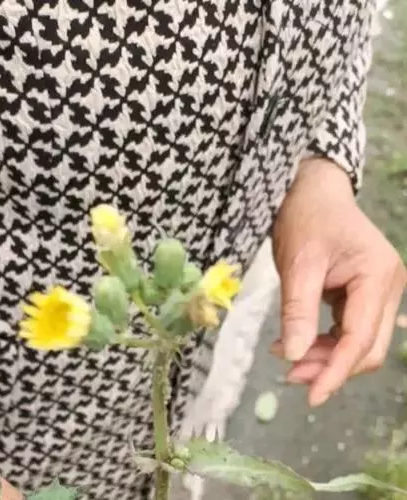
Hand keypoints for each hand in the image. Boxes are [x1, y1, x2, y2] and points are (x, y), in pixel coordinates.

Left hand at [272, 158, 405, 406]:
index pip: (361, 339)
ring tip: (286, 357)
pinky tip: (297, 343)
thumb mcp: (297, 264)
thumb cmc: (305, 219)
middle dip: (329, 367)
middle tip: (288, 375)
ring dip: (325, 357)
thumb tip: (295, 356)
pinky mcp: (365, 293)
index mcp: (378, 277)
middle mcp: (388, 287)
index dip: (336, 371)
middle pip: (367, 346)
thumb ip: (298, 311)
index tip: (311, 395)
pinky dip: (325, 342)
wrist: (311, 191)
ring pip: (359, 342)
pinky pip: (350, 329)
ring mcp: (379, 291)